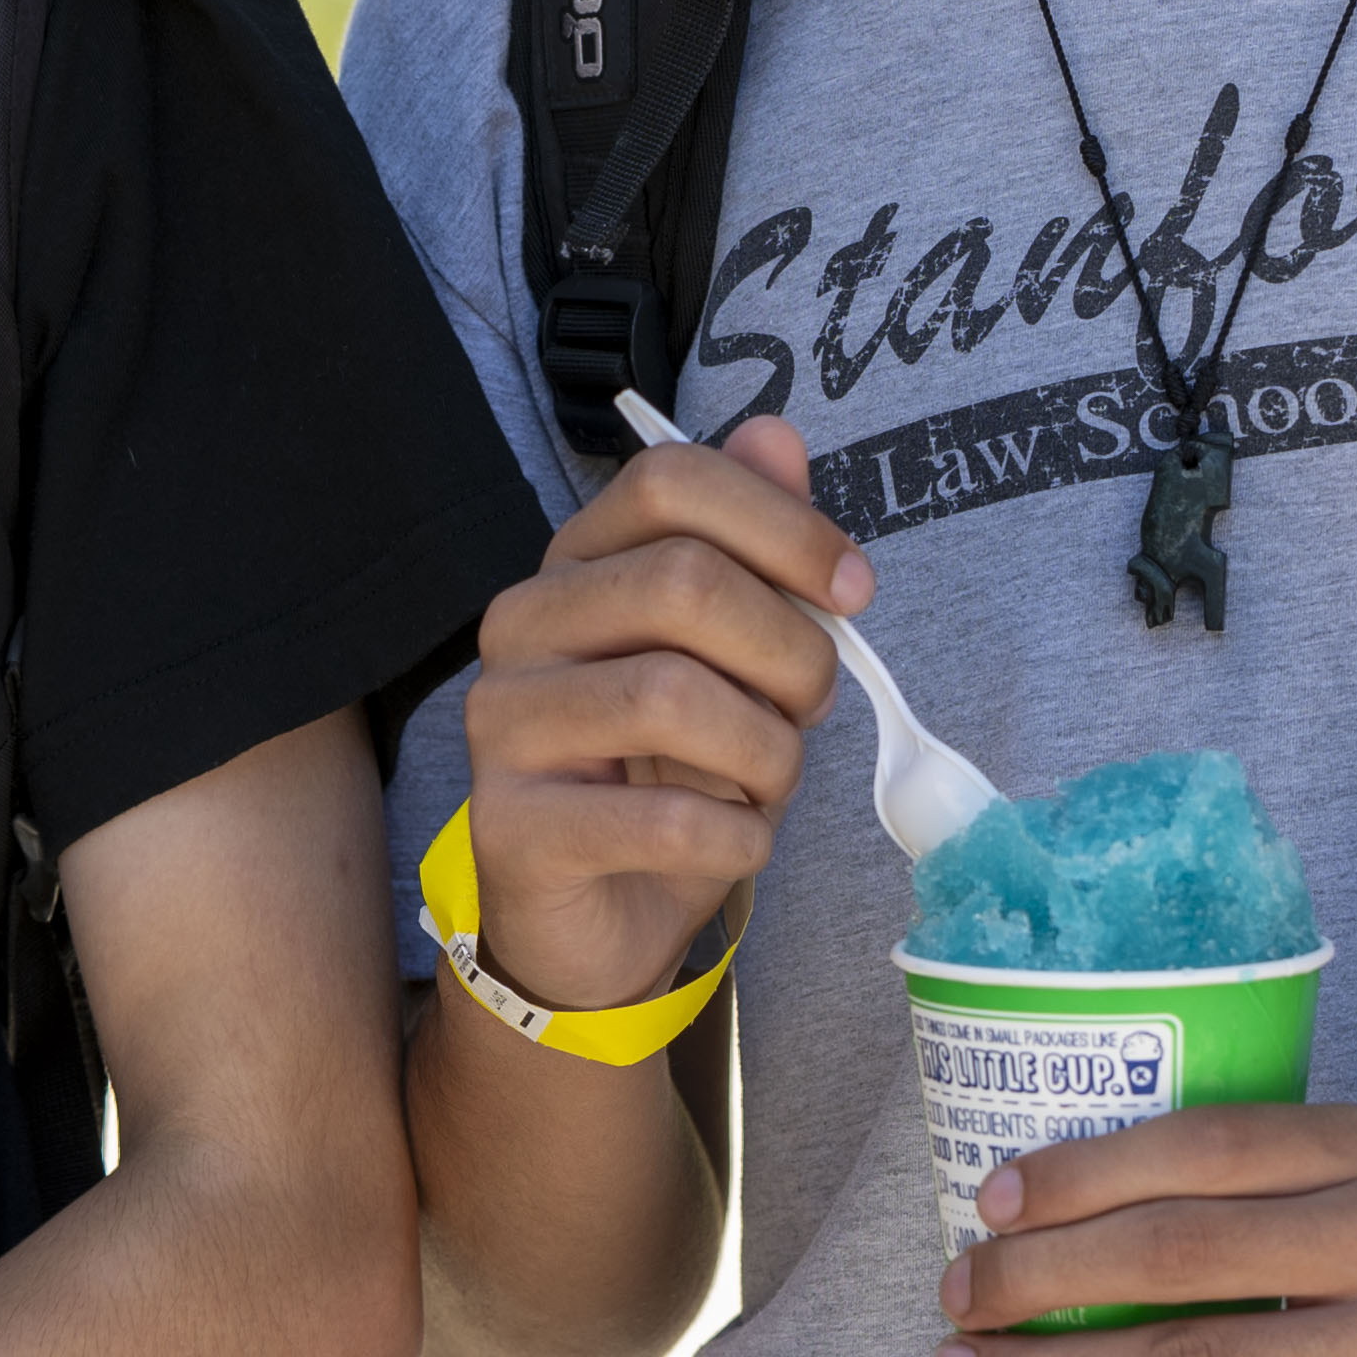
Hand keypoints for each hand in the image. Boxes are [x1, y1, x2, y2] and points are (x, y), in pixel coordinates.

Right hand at [454, 416, 857, 1020]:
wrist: (596, 921)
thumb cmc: (671, 775)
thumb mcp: (733, 658)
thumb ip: (754, 549)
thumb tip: (776, 435)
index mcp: (577, 563)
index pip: (670, 480)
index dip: (783, 524)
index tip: (853, 592)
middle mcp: (522, 624)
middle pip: (683, 581)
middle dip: (789, 651)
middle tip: (812, 707)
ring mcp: (503, 724)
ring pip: (673, 697)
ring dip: (767, 752)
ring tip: (768, 783)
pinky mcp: (511, 827)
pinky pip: (661, 819)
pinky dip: (736, 837)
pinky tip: (736, 842)